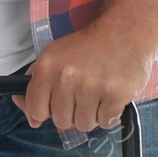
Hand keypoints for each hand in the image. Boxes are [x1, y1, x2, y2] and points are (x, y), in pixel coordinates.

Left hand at [11, 15, 155, 133]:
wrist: (124, 32)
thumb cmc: (88, 47)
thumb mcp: (55, 57)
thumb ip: (37, 88)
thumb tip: (33, 121)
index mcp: (47, 66)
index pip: (36, 109)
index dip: (48, 109)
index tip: (58, 100)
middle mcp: (67, 77)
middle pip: (61, 121)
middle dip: (72, 113)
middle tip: (83, 93)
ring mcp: (92, 87)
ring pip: (84, 125)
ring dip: (91, 115)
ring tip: (98, 93)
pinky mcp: (115, 95)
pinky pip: (106, 123)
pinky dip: (109, 115)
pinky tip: (110, 96)